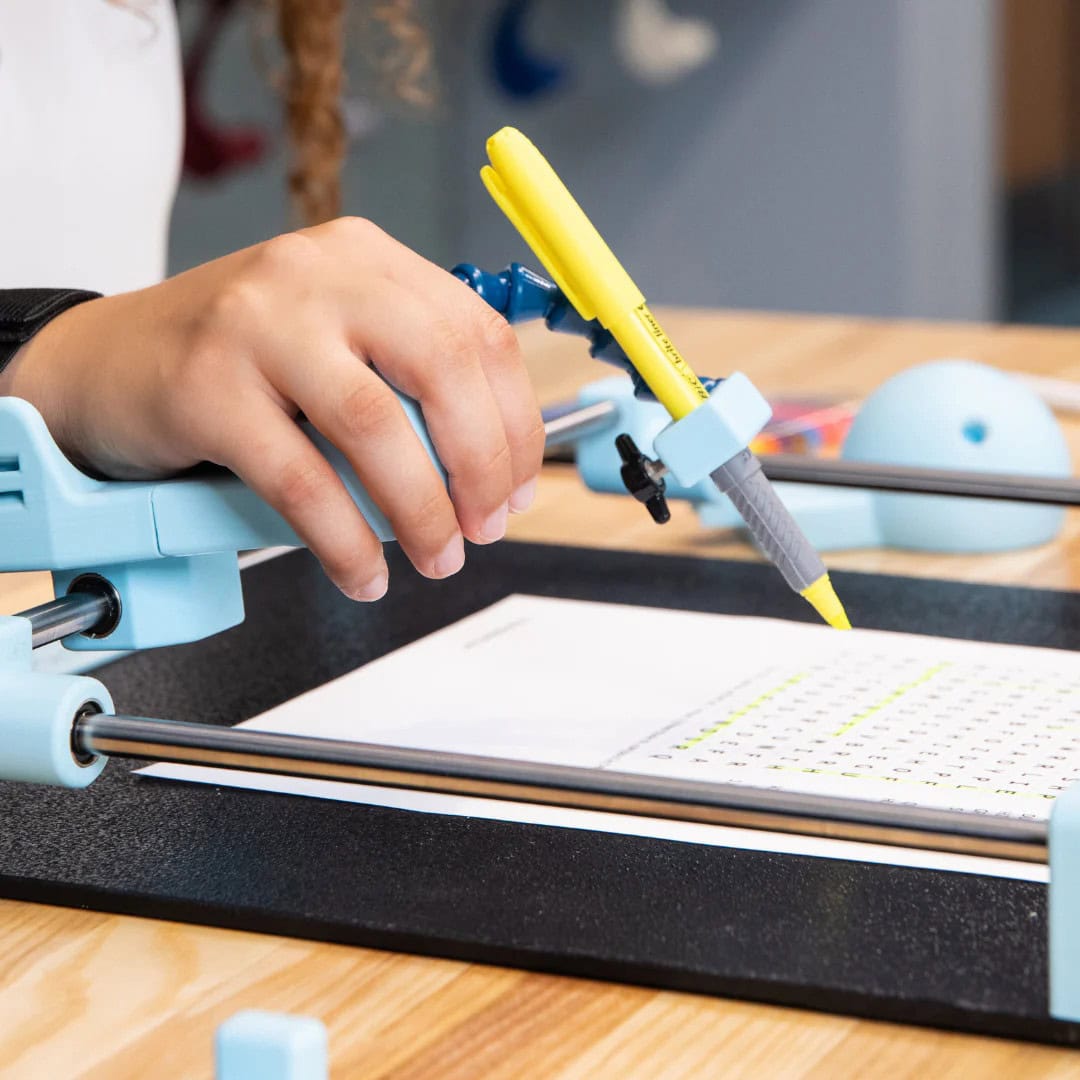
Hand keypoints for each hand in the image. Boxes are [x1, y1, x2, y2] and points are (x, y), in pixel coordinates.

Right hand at [0, 219, 543, 599]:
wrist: (107, 362)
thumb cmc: (239, 363)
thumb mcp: (334, 343)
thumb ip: (407, 380)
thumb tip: (495, 469)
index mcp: (365, 259)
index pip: (477, 332)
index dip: (516, 422)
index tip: (518, 488)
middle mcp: (316, 274)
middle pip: (441, 365)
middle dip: (482, 463)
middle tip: (485, 528)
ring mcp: (257, 324)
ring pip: (374, 425)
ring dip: (422, 509)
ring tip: (435, 558)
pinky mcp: (207, 386)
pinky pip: (300, 480)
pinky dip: (344, 540)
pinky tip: (362, 573)